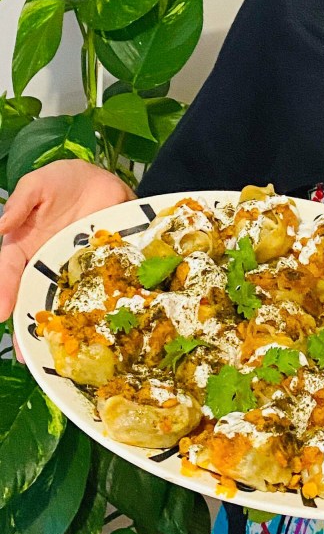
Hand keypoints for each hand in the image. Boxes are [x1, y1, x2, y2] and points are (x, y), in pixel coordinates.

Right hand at [0, 159, 135, 358]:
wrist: (103, 178)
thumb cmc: (63, 181)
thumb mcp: (38, 184)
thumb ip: (21, 202)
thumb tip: (3, 225)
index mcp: (24, 247)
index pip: (8, 272)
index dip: (4, 292)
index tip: (1, 312)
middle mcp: (47, 264)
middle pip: (32, 298)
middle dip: (27, 325)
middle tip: (26, 352)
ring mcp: (74, 270)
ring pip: (63, 304)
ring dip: (60, 328)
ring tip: (57, 355)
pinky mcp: (100, 269)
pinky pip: (97, 292)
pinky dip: (98, 312)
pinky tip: (100, 331)